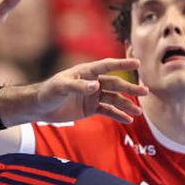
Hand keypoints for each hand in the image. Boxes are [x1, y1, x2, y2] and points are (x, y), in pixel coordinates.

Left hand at [13, 57, 148, 123]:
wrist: (40, 108)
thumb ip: (78, 86)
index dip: (122, 64)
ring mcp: (93, 95)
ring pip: (114, 99)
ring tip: (138, 113)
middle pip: (115, 84)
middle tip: (145, 92)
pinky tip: (128, 120)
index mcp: (86, 72)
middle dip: (130, 89)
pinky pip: (108, 111)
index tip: (137, 63)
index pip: (107, 66)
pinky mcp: (90, 108)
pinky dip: (118, 115)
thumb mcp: (60, 87)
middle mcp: (92, 82)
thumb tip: (96, 86)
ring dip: (126, 105)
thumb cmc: (48, 92)